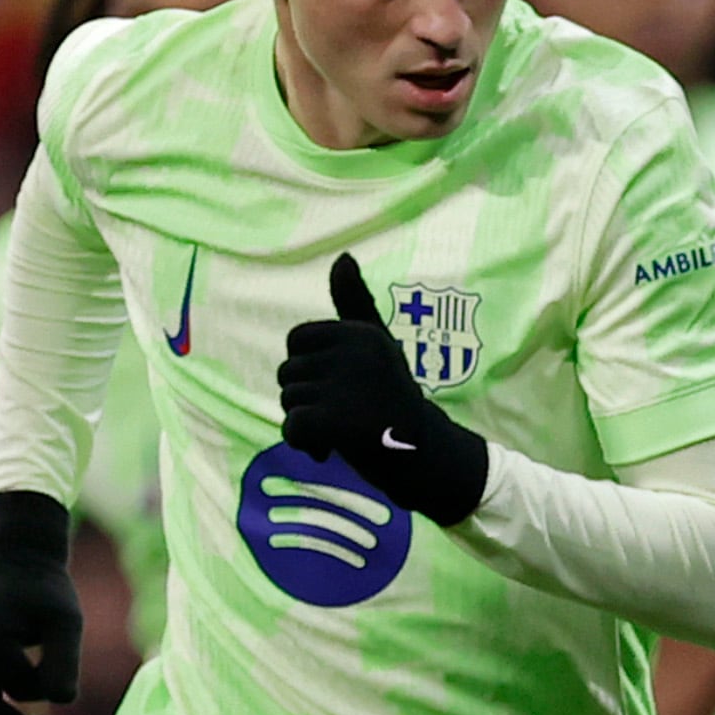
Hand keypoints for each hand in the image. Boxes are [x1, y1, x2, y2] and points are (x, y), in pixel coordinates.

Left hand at [278, 253, 491, 524]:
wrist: (426, 458)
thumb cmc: (395, 402)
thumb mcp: (378, 347)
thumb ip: (355, 305)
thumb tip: (342, 257)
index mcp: (361, 333)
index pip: (296, 341)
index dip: (307, 369)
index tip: (337, 387)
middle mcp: (355, 353)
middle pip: (287, 373)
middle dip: (305, 400)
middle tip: (342, 416)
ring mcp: (347, 387)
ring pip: (288, 400)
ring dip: (305, 425)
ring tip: (340, 432)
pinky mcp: (337, 420)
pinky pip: (292, 426)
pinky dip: (301, 443)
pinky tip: (325, 451)